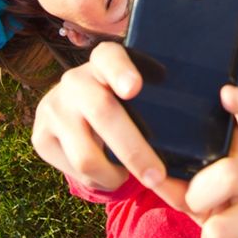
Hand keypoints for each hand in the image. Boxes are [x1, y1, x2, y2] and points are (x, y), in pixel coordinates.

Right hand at [31, 42, 190, 209]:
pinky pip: (75, 172)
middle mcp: (75, 79)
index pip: (110, 57)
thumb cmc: (124, 104)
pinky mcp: (39, 136)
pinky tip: (107, 172)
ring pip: (86, 155)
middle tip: (158, 176)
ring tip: (128, 177)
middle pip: (103, 114)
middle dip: (134, 151)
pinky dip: (98, 180)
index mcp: (104, 60)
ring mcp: (53, 107)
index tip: (134, 89)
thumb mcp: (137, 92)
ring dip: (115, 176)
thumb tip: (198, 140)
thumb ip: (158, 105)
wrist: (72, 112)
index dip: (121, 71)